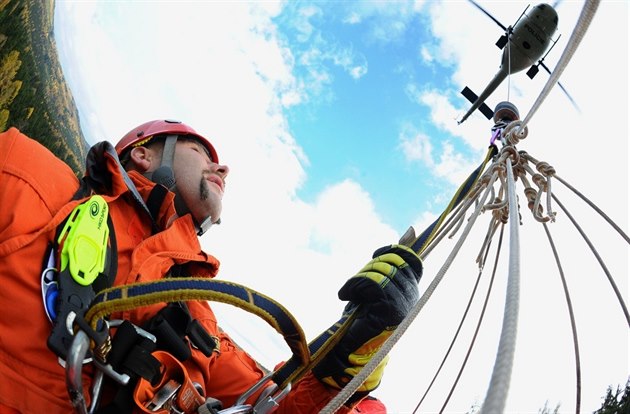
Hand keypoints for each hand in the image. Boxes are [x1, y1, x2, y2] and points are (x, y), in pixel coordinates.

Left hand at [313, 244, 421, 394]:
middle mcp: (412, 296)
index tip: (376, 254)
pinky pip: (370, 284)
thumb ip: (389, 263)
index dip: (395, 251)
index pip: (412, 259)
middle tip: (355, 283)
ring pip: (379, 272)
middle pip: (392, 262)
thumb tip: (410, 230)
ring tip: (349, 292)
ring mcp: (403, 304)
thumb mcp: (375, 284)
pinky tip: (345, 297)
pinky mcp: (389, 311)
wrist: (350, 345)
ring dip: (357, 279)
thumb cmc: (361, 315)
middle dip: (369, 266)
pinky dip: (352, 287)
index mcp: (411, 288)